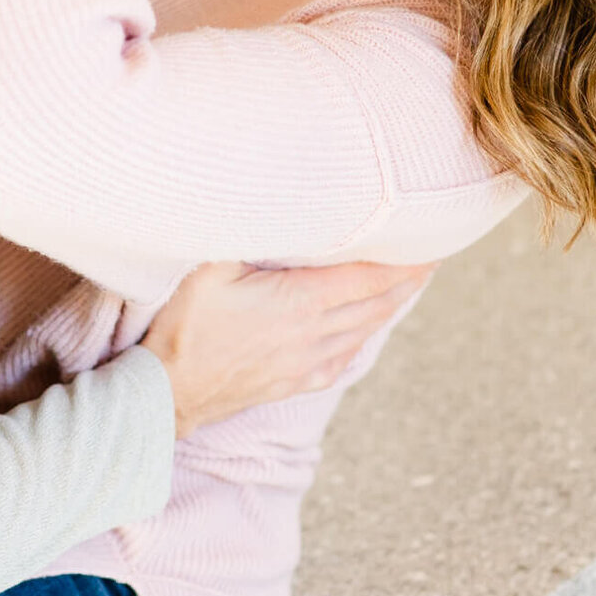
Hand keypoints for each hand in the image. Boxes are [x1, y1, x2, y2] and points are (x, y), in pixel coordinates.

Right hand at [141, 261, 436, 438]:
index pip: (367, 278)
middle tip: (430, 258)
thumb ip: (246, 233)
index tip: (428, 245)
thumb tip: (271, 202)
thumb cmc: (182, 326)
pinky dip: (362, 337)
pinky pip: (342, 358)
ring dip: (389, 307)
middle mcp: (312, 335)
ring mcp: (305, 363)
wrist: (165, 393)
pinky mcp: (293, 382)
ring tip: (406, 285)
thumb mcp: (209, 266)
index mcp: (300, 303)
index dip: (402, 263)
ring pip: (362, 331)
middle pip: (375, 305)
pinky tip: (364, 329)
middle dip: (405, 281)